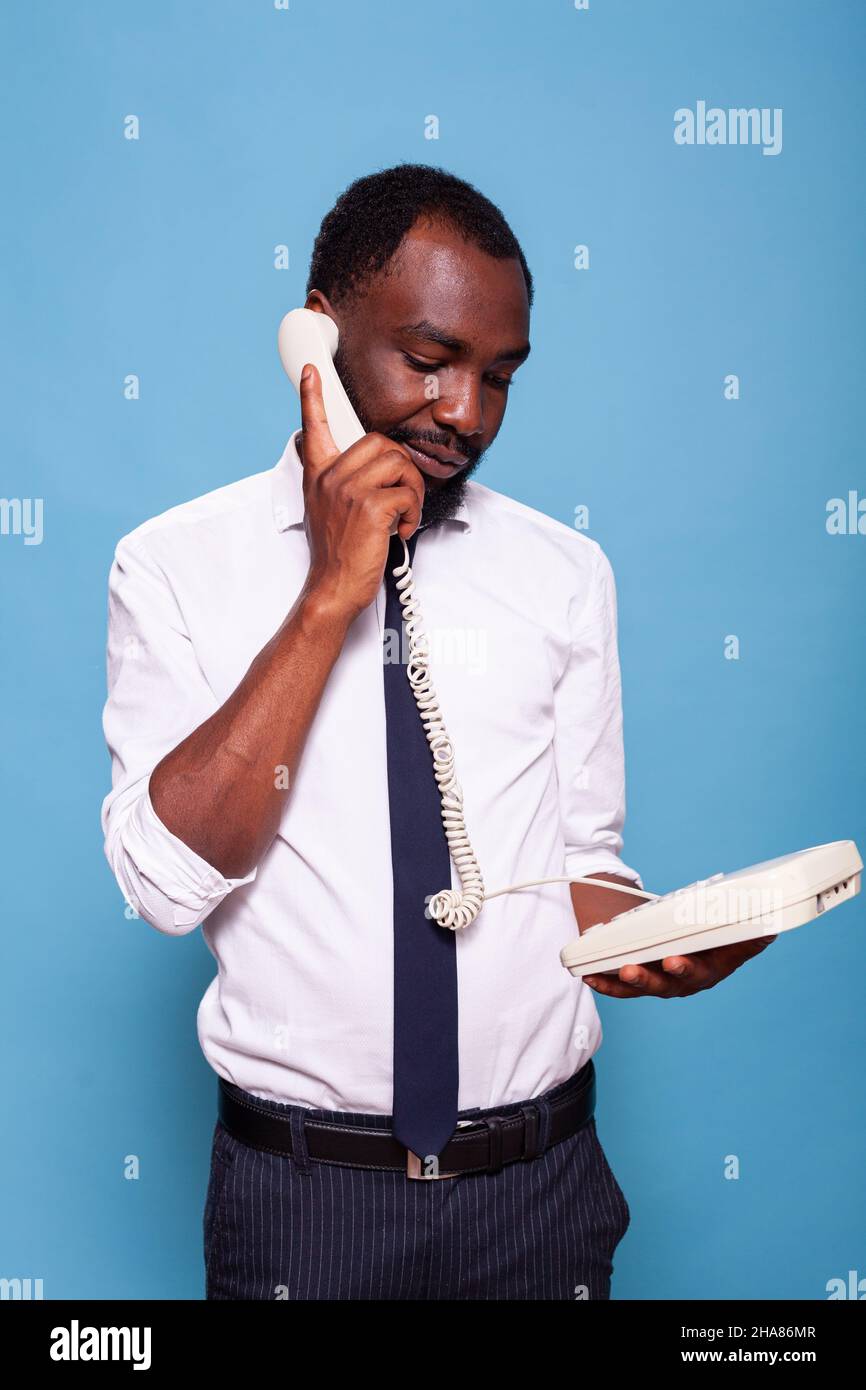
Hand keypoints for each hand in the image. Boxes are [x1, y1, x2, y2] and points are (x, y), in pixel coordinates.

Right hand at [298, 362, 425, 619]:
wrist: (332, 588)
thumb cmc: (336, 553)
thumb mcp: (324, 510)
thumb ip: (337, 483)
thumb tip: (367, 468)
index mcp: (319, 474)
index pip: (313, 427)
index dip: (312, 397)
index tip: (312, 371)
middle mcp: (330, 477)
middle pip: (379, 441)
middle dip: (401, 466)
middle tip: (401, 494)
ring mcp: (349, 490)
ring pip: (399, 463)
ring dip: (411, 490)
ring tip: (402, 514)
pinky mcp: (370, 507)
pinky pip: (407, 492)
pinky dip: (412, 512)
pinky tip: (400, 529)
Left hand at [582, 934, 777, 997]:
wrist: (695, 935)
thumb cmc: (717, 935)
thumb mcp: (736, 933)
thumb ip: (749, 933)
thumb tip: (771, 928)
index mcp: (710, 970)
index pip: (700, 973)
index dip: (686, 969)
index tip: (674, 961)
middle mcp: (685, 981)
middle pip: (668, 983)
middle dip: (649, 977)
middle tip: (634, 968)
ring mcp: (662, 982)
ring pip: (643, 986)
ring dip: (627, 981)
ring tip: (612, 971)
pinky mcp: (640, 980)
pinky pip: (621, 986)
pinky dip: (606, 982)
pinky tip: (590, 976)